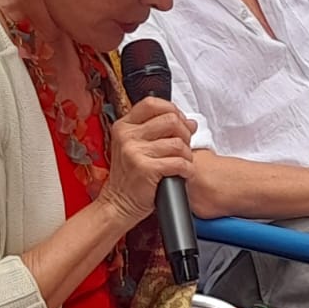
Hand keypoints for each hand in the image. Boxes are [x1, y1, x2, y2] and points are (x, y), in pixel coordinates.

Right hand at [98, 97, 194, 232]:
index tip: (179, 122)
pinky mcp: (146, 169)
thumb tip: (190, 122)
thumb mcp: (136, 147)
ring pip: (178, 143)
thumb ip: (159, 131)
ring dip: (187, 155)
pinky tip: (183, 173)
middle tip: (183, 147)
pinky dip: (187, 169)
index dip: (172, 110)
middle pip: (170, 120)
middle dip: (184, 133)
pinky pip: (178, 162)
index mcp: (124, 126)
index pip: (152, 103)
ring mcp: (134, 152)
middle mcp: (127, 136)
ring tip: (182, 163)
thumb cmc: (131, 177)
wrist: (118, 204)